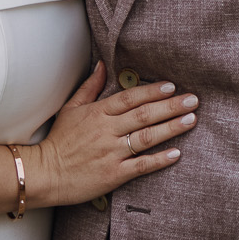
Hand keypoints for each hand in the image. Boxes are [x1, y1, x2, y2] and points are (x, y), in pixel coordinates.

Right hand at [27, 62, 195, 207]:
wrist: (45, 174)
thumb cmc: (59, 141)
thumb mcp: (71, 109)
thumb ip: (90, 87)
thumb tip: (101, 65)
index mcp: (97, 113)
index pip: (130, 98)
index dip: (152, 91)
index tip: (171, 86)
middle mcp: (106, 131)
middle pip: (143, 115)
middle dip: (170, 106)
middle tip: (193, 100)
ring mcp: (111, 153)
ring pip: (146, 137)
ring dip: (171, 128)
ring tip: (191, 120)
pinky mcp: (113, 174)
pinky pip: (141, 166)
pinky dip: (159, 160)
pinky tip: (176, 153)